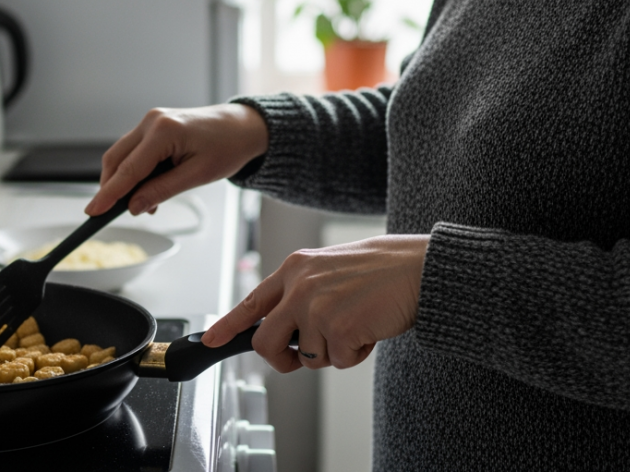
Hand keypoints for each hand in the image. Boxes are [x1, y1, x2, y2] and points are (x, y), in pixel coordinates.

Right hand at [84, 104, 268, 216]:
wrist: (243, 127)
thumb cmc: (228, 146)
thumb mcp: (197, 175)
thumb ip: (162, 190)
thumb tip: (134, 206)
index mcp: (163, 131)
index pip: (128, 169)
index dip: (108, 194)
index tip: (92, 212)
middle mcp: (151, 121)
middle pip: (116, 159)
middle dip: (112, 188)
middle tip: (112, 214)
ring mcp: (151, 121)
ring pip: (122, 156)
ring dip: (126, 181)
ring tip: (146, 204)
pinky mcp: (154, 126)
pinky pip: (135, 151)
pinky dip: (136, 172)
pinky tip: (150, 189)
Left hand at [203, 235, 428, 371]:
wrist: (418, 268)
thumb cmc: (381, 269)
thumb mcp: (329, 269)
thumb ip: (302, 291)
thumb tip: (283, 327)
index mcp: (295, 268)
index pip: (252, 302)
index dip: (228, 326)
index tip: (211, 341)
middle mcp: (299, 286)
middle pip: (266, 343)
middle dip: (282, 360)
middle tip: (300, 358)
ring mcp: (316, 308)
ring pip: (307, 357)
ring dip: (333, 351)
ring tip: (357, 323)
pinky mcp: (338, 328)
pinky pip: (338, 361)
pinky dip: (356, 354)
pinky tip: (369, 329)